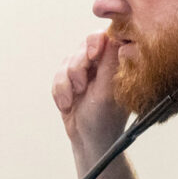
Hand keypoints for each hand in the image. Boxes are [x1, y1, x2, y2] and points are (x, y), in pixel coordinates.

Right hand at [52, 31, 130, 154]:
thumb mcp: (107, 91)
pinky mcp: (71, 80)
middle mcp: (103, 64)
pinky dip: (59, 91)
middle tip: (81, 87)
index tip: (92, 57)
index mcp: (118, 65)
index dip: (95, 43)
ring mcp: (87, 71)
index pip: (107, 37)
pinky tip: (67, 105)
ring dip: (66, 83)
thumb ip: (110, 63)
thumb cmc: (103, 120)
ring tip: (73, 101)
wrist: (87, 141)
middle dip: (76, 68)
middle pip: (83, 46)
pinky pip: (58, 74)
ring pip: (68, 61)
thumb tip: (119, 38)